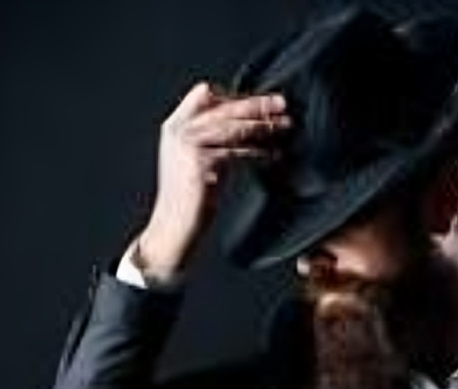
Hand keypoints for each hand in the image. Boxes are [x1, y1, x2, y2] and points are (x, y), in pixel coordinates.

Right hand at [134, 81, 290, 279]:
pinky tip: (273, 155)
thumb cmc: (188, 195)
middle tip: (282, 104)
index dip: (233, 96)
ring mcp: (188, 145)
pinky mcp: (200, 163)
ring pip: (234, 127)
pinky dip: (259, 152)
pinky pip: (237, 151)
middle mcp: (179, 130)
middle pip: (224, 106)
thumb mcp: (195, 156)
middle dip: (257, 104)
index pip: (204, 93)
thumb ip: (212, 135)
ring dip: (263, 126)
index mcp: (175, 125)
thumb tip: (249, 121)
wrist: (173, 226)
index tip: (258, 103)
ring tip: (284, 126)